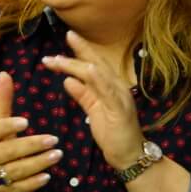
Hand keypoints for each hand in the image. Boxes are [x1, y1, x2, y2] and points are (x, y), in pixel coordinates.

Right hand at [0, 71, 57, 191]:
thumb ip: (2, 100)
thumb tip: (5, 73)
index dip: (8, 126)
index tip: (26, 121)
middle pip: (8, 151)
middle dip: (31, 146)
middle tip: (54, 139)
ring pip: (16, 171)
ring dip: (37, 163)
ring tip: (57, 155)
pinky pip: (19, 188)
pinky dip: (33, 183)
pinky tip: (48, 176)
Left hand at [48, 31, 145, 169]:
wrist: (129, 155)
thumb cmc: (112, 133)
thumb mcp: (93, 110)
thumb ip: (82, 94)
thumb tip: (68, 80)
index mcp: (110, 86)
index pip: (95, 63)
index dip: (82, 49)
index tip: (68, 36)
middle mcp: (117, 87)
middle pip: (98, 63)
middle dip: (81, 49)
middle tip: (66, 36)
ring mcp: (120, 97)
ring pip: (99, 75)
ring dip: (79, 64)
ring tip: (61, 58)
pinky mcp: (120, 110)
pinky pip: (109, 92)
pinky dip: (98, 79)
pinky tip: (88, 70)